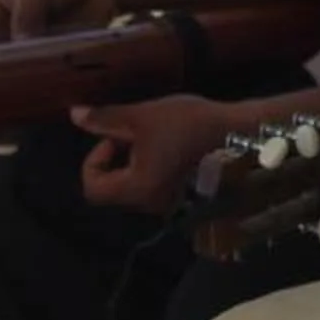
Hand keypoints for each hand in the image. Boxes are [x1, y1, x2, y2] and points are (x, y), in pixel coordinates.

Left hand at [72, 95, 235, 213]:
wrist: (245, 133)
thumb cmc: (190, 125)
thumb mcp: (143, 116)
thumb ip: (106, 119)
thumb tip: (74, 114)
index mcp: (136, 189)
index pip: (92, 185)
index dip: (95, 158)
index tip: (117, 135)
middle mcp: (151, 205)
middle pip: (113, 188)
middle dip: (116, 159)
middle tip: (136, 132)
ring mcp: (171, 204)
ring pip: (136, 186)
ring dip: (135, 163)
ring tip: (155, 137)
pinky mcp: (188, 198)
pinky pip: (157, 187)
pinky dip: (154, 169)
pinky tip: (172, 147)